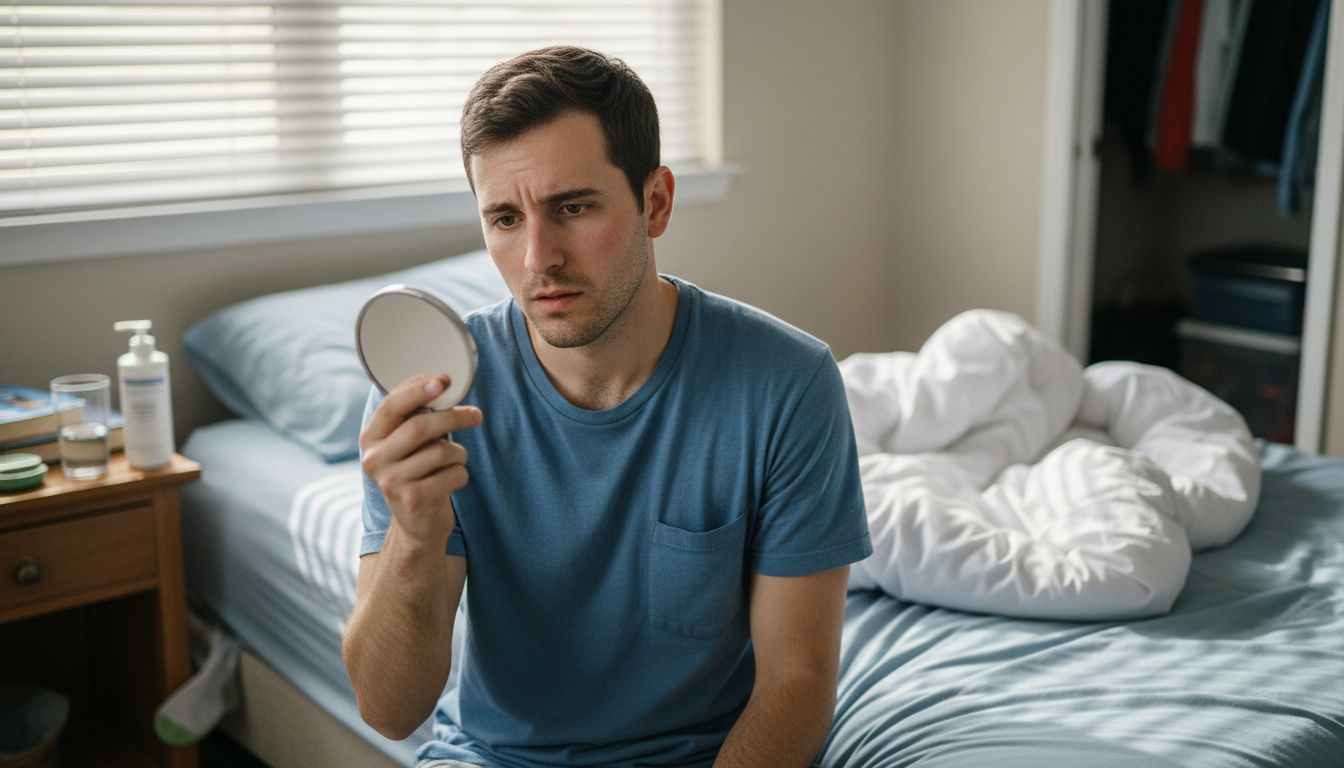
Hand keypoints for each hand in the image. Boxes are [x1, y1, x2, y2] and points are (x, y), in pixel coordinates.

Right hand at [359, 374, 482, 547]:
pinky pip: (452, 474)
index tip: (444, 380)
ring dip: (459, 452)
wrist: (417, 524)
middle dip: (454, 416)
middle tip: (475, 415)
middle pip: (419, 426)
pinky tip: (451, 480)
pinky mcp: (412, 500)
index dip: (418, 389)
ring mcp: (391, 482)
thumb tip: (443, 384)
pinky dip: (461, 474)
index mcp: (370, 439)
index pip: (391, 405)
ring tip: (456, 459)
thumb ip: (416, 417)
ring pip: (441, 451)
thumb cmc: (418, 472)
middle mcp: (374, 460)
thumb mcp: (408, 445)